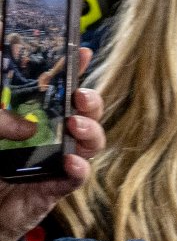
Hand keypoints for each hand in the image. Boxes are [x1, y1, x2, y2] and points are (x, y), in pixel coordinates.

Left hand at [0, 48, 99, 240]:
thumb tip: (28, 123)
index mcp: (21, 115)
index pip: (51, 86)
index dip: (69, 67)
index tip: (79, 51)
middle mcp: (40, 136)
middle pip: (80, 111)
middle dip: (90, 100)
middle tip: (80, 95)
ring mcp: (48, 162)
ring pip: (88, 141)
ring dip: (90, 129)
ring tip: (75, 124)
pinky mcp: (50, 190)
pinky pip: (75, 178)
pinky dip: (78, 170)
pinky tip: (71, 163)